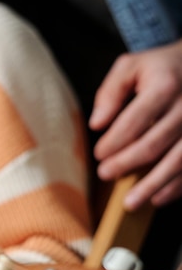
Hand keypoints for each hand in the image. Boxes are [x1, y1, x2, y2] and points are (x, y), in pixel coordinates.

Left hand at [89, 40, 181, 210]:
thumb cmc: (159, 68)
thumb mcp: (131, 67)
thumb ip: (110, 92)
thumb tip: (96, 124)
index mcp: (164, 86)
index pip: (135, 120)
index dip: (114, 141)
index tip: (98, 155)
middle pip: (154, 143)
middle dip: (127, 163)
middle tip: (105, 174)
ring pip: (178, 160)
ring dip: (153, 185)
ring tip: (130, 202)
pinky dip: (177, 187)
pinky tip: (159, 198)